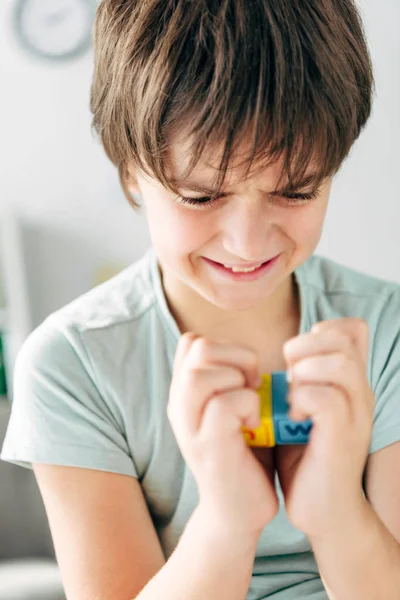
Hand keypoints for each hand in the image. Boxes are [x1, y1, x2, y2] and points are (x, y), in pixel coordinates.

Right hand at [168, 333, 278, 536]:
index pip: (193, 342)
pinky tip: (254, 425)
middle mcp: (179, 405)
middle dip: (236, 357)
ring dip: (239, 381)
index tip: (244, 373)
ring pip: (201, 374)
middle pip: (197, 347)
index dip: (226, 348)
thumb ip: (230, 380)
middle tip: (253, 385)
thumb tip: (244, 352)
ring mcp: (189, 426)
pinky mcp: (208, 447)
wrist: (238, 512)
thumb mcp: (233, 409)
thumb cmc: (245, 455)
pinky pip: (225, 404)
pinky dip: (249, 407)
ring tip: (252, 404)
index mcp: (185, 393)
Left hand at [274, 318, 373, 538]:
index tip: (297, 358)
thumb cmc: (306, 456)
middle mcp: (361, 393)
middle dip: (305, 347)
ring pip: (339, 363)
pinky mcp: (343, 437)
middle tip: (288, 375)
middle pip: (344, 338)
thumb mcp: (304, 407)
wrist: (323, 510)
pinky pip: (325, 398)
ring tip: (290, 395)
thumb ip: (302, 378)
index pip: (352, 329)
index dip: (319, 331)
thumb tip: (285, 350)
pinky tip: (292, 416)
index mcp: (351, 382)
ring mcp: (356, 414)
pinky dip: (301, 400)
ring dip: (303, 373)